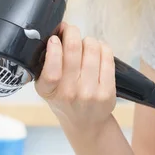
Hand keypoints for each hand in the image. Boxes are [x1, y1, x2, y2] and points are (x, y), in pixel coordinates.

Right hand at [35, 22, 116, 136]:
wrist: (85, 123)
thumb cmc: (64, 98)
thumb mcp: (47, 86)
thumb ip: (48, 63)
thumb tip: (58, 31)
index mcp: (49, 91)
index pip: (51, 69)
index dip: (54, 48)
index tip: (54, 38)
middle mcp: (69, 93)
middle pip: (74, 48)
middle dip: (72, 32)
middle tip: (70, 31)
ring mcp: (90, 92)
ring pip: (92, 47)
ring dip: (87, 40)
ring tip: (85, 45)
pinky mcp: (107, 90)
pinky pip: (107, 54)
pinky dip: (102, 46)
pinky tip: (97, 51)